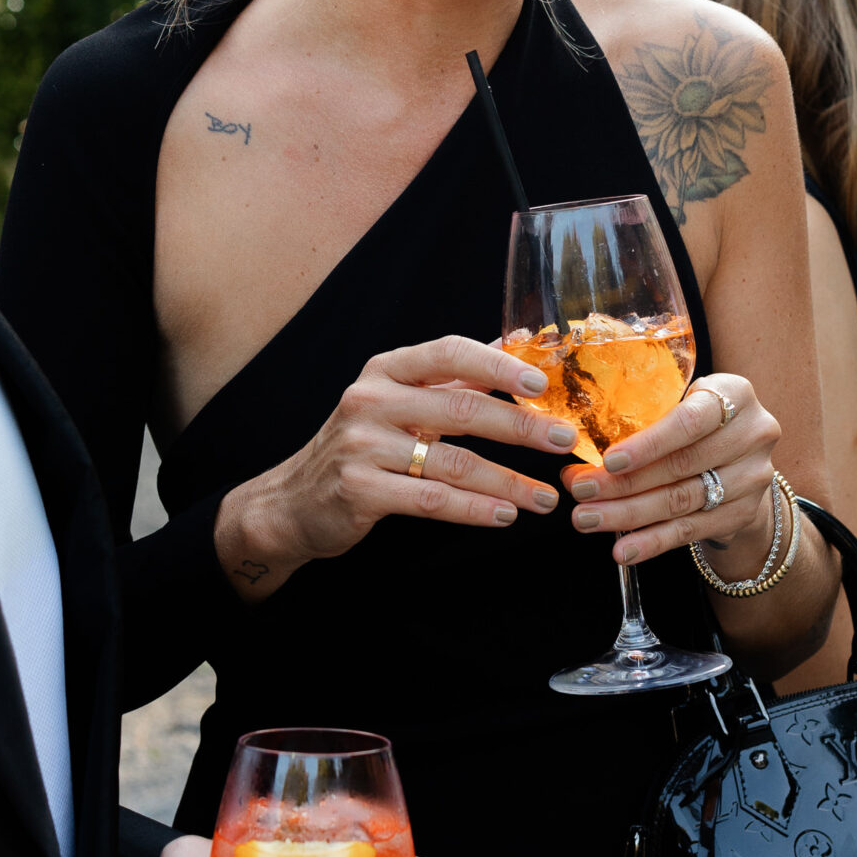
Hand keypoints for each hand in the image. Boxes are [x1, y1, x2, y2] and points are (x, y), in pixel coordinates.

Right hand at [215, 335, 584, 594]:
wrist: (293, 501)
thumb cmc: (360, 446)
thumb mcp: (396, 400)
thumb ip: (450, 377)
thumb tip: (515, 342)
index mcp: (385, 370)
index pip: (449, 353)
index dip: (498, 365)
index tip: (542, 383)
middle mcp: (371, 400)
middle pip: (461, 409)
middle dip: (520, 426)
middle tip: (563, 440)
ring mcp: (363, 446)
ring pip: (453, 462)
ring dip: (507, 480)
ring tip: (544, 497)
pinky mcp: (360, 489)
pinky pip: (432, 500)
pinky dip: (475, 508)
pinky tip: (505, 514)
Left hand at [563, 373, 779, 570]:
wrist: (744, 458)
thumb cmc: (698, 422)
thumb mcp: (683, 402)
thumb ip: (642, 420)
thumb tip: (577, 461)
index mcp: (735, 394)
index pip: (690, 421)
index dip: (648, 443)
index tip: (608, 461)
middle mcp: (753, 434)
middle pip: (680, 465)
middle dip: (623, 483)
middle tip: (581, 492)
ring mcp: (753, 477)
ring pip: (681, 500)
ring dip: (629, 514)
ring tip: (588, 519)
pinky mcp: (744, 513)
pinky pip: (691, 531)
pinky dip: (653, 542)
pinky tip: (623, 549)